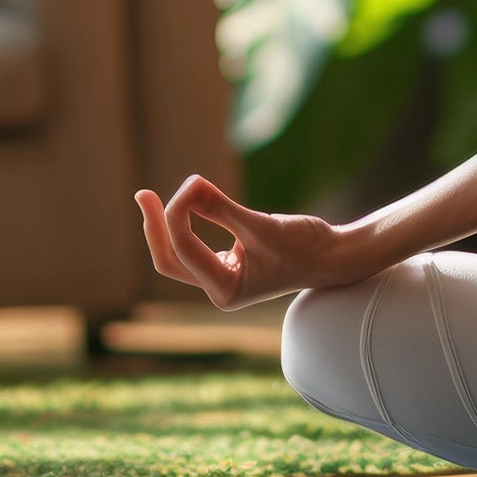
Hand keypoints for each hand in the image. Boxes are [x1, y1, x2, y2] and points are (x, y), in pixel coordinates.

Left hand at [135, 175, 378, 308]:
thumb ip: (222, 208)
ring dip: (165, 225)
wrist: (335, 257)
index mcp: (226, 292)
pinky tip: (185, 202)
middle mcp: (220, 290)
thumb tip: (188, 186)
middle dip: (155, 227)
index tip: (192, 184)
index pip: (185, 251)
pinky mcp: (229, 265)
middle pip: (170, 260)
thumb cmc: (306, 246)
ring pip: (177, 254)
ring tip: (149, 197)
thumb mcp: (262, 225)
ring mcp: (223, 280)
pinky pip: (193, 245)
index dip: (180, 215)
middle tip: (141, 194)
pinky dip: (185, 223)